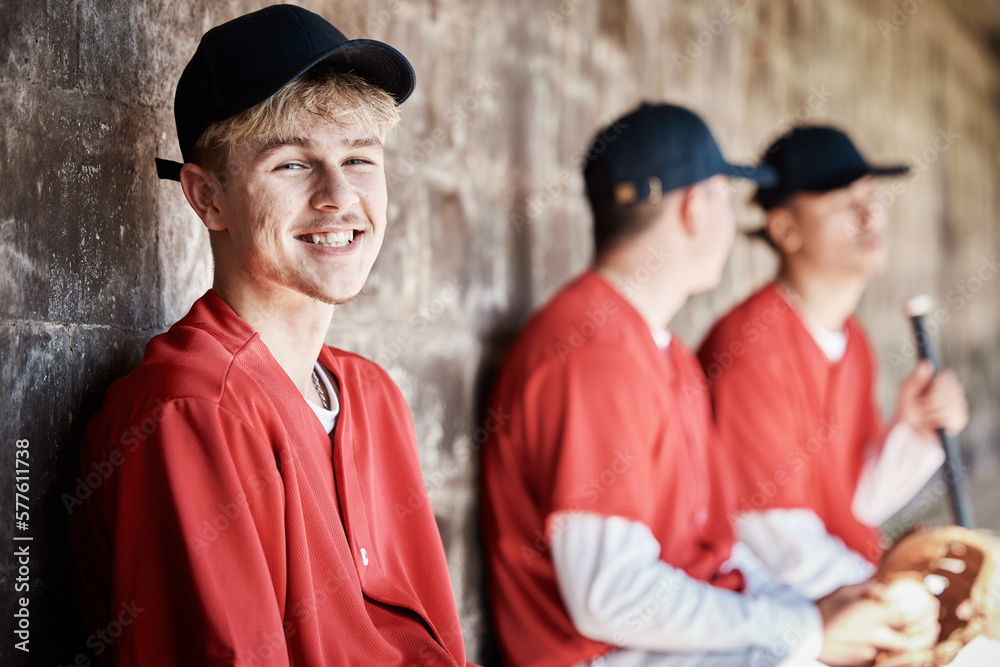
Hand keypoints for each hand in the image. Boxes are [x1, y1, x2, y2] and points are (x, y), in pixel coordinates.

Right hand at [816, 581, 932, 665]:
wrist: (803, 633)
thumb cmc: (822, 608)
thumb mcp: (844, 590)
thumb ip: (868, 588)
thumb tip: (886, 589)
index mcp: (871, 613)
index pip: (908, 613)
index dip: (924, 609)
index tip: (931, 605)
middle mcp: (875, 633)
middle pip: (912, 636)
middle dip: (927, 630)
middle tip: (934, 624)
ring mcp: (870, 650)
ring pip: (902, 650)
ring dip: (916, 643)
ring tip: (924, 637)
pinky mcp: (863, 662)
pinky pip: (884, 657)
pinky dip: (894, 652)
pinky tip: (897, 647)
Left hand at [895, 360, 967, 437]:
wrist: (909, 432)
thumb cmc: (907, 410)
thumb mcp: (905, 392)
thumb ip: (915, 379)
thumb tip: (926, 363)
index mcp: (941, 381)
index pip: (946, 376)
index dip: (934, 385)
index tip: (922, 393)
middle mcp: (954, 391)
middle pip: (947, 391)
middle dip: (929, 401)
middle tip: (920, 407)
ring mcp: (959, 405)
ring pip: (949, 405)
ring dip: (932, 412)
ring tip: (925, 417)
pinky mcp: (960, 419)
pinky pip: (951, 417)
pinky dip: (938, 421)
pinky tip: (933, 424)